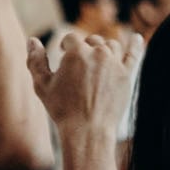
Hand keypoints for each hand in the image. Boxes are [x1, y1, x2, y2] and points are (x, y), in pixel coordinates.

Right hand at [27, 31, 142, 134]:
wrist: (87, 131)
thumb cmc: (62, 109)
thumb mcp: (42, 85)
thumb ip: (35, 60)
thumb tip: (32, 40)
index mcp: (76, 52)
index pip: (70, 38)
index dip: (65, 46)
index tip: (62, 53)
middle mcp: (97, 53)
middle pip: (92, 41)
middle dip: (84, 48)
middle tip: (79, 63)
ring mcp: (114, 63)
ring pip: (111, 46)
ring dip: (103, 49)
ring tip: (98, 60)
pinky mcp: (126, 75)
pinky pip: (133, 54)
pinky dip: (135, 44)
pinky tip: (137, 38)